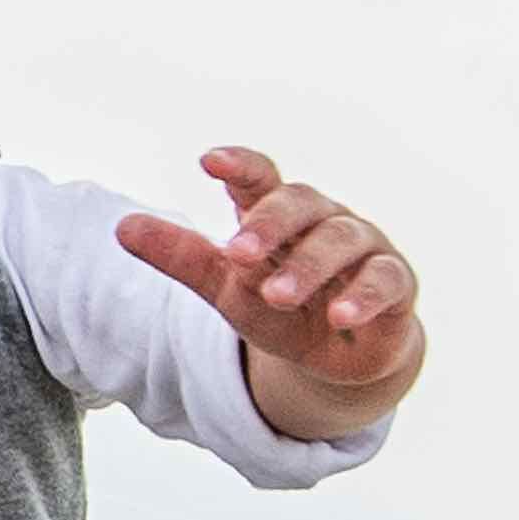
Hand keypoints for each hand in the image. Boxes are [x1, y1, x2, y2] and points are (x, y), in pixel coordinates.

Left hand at [116, 143, 424, 435]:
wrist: (338, 358)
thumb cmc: (281, 308)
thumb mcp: (227, 288)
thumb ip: (182, 258)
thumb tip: (122, 228)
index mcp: (279, 214)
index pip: (261, 178)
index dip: (239, 166)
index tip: (208, 161)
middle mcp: (324, 220)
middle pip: (300, 202)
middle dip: (269, 224)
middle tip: (235, 252)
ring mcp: (365, 247)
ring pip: (341, 240)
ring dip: (308, 267)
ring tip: (275, 295)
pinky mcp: (396, 283)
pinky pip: (384, 280)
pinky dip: (362, 296)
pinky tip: (339, 316)